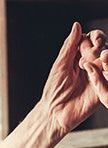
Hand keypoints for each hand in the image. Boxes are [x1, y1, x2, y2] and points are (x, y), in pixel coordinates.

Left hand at [39, 22, 106, 136]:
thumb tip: (77, 25)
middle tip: (90, 55)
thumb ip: (69, 46)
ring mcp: (98, 75)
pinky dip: (107, 70)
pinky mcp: (103, 87)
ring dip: (106, 57)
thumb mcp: (60, 65)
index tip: (89, 40)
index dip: (95, 37)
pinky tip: (102, 68)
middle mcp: (90, 65)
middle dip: (99, 47)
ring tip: (98, 61)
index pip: (93, 39)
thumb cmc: (53, 91)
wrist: (55, 113)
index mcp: (79, 57)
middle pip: (103, 47)